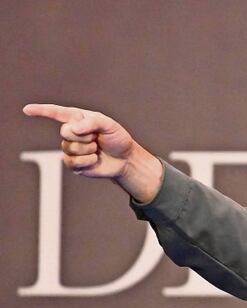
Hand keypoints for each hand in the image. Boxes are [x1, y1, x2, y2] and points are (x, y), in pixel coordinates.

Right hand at [23, 103, 162, 201]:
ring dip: (88, 149)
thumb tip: (74, 128)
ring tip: (97, 148)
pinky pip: (72, 162)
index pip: (56, 113)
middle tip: (97, 138)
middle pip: (65, 131)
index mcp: (77, 118)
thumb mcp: (109, 125)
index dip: (41, 111)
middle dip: (84, 135)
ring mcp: (71, 148)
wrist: (125, 159)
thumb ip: (92, 122)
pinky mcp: (74, 164)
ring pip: (70, 148)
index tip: (27, 110)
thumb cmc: (117, 138)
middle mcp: (71, 132)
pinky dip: (87, 161)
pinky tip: (95, 159)